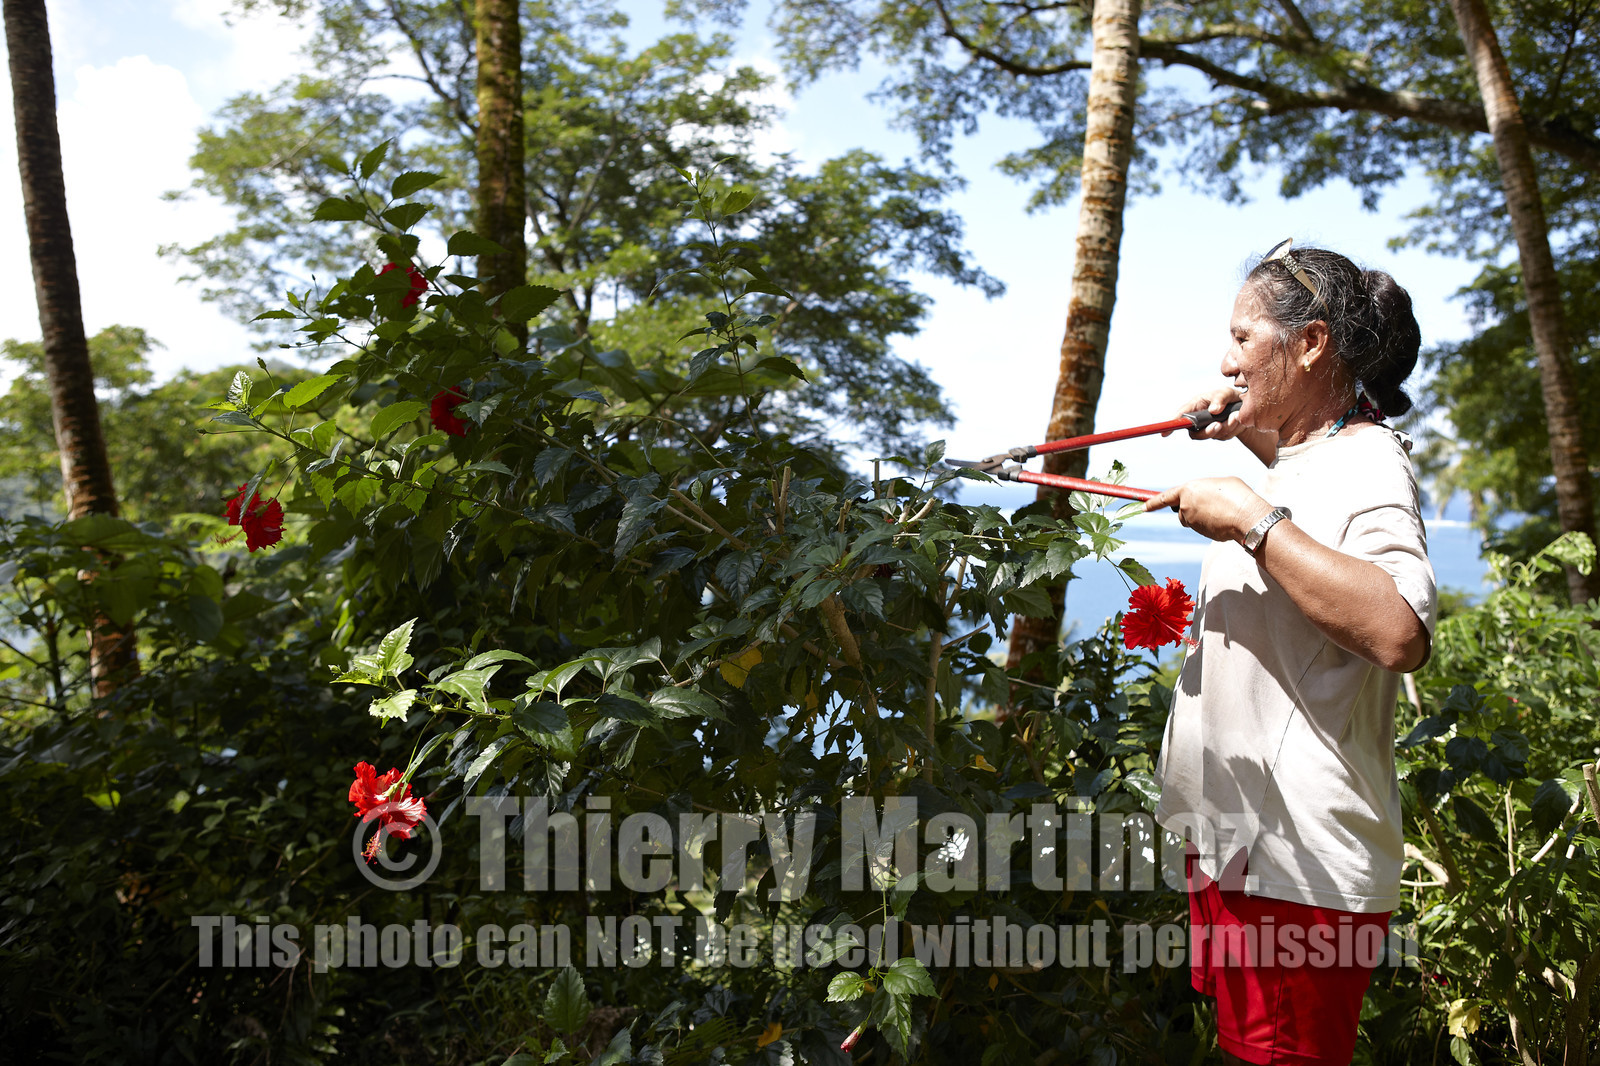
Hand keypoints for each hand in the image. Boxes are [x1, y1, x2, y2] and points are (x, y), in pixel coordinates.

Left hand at [1143, 477, 1274, 543]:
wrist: (1246, 515)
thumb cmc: (1237, 494)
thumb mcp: (1219, 484)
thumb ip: (1204, 490)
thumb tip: (1204, 497)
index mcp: (1188, 490)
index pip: (1165, 497)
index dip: (1153, 503)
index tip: (1143, 507)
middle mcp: (1185, 506)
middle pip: (1181, 510)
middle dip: (1191, 509)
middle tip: (1210, 505)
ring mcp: (1192, 522)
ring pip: (1192, 520)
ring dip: (1202, 517)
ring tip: (1221, 511)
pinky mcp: (1200, 533)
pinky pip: (1203, 528)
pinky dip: (1211, 525)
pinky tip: (1224, 520)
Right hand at [1161, 387, 1245, 440]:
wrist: (1244, 407)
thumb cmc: (1229, 396)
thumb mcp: (1226, 392)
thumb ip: (1220, 398)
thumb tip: (1213, 410)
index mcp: (1195, 406)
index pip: (1180, 417)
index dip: (1172, 425)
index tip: (1165, 433)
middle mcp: (1198, 420)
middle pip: (1196, 434)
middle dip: (1208, 431)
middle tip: (1219, 425)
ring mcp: (1208, 429)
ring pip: (1213, 435)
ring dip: (1226, 426)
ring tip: (1235, 415)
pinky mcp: (1220, 435)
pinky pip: (1225, 436)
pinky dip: (1233, 428)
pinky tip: (1237, 418)